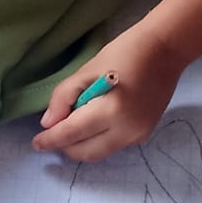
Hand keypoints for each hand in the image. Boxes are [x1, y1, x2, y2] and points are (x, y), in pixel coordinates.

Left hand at [32, 20, 187, 162]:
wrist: (166, 50)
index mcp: (111, 111)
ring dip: (81, 144)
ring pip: (100, 152)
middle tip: (52, 134)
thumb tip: (49, 123)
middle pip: (86, 152)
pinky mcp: (144, 133)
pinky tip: (94, 122)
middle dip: (65, 146)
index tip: (36, 142)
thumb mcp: (87, 70)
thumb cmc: (125, 52)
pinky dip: (98, 139)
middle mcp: (126, 130)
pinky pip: (114, 145)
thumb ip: (64, 97)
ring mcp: (138, 135)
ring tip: (72, 126)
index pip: (72, 133)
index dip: (51, 139)